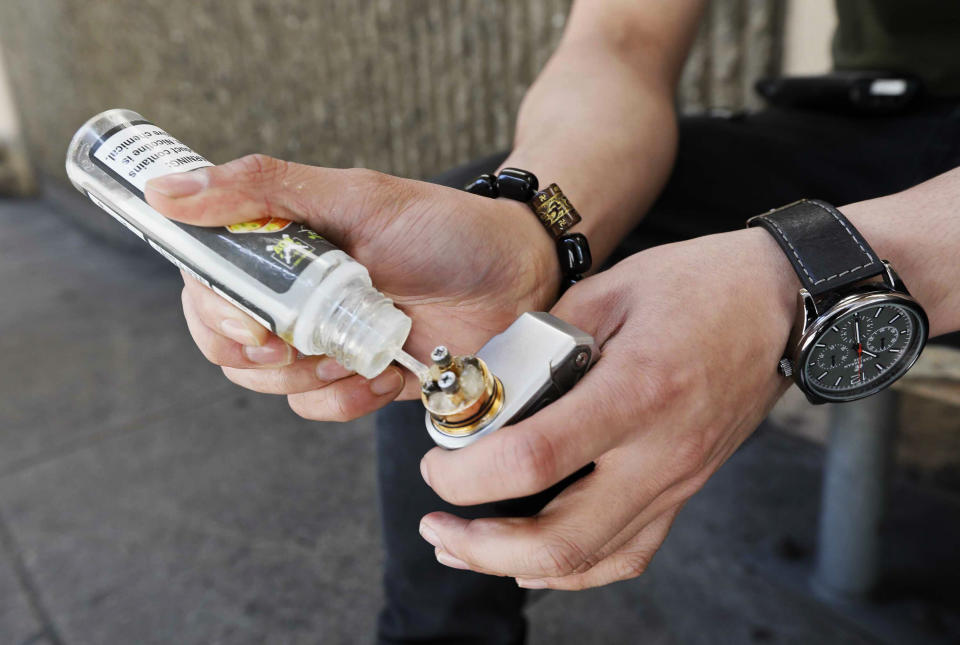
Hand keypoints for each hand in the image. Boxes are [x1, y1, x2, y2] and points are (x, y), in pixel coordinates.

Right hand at [145, 155, 559, 420]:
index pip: (206, 286)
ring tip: (364, 344)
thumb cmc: (442, 228)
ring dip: (313, 373)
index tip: (254, 323)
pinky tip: (387, 372)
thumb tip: (164, 189)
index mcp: (280, 246)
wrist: (519, 277)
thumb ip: (262, 189)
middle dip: (261, 352)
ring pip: (270, 383)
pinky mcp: (358, 378)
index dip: (214, 314)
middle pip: (227, 344)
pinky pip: (320, 408)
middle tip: (302, 341)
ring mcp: (326, 340)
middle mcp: (294, 295)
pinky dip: (349, 398)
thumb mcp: (355, 197)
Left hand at [418, 228, 798, 588]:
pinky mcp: (685, 488)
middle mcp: (659, 452)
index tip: (437, 463)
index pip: (535, 460)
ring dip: (518, 566)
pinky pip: (628, 553)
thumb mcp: (610, 290)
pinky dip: (574, 567)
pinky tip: (535, 559)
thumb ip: (544, 340)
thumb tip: (490, 383)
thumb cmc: (701, 285)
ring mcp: (678, 480)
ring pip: (593, 561)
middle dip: (482, 550)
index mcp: (635, 392)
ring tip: (466, 549)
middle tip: (437, 528)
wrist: (783, 303)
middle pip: (562, 542)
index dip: (468, 473)